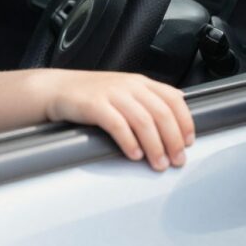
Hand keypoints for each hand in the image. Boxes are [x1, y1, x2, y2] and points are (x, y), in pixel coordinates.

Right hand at [42, 70, 194, 170]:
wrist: (57, 89)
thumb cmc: (91, 94)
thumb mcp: (125, 90)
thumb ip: (149, 98)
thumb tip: (179, 109)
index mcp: (140, 82)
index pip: (173, 99)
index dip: (185, 122)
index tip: (188, 142)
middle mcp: (129, 85)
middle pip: (161, 113)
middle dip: (173, 140)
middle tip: (176, 160)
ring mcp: (111, 93)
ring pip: (143, 120)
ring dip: (155, 146)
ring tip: (158, 163)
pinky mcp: (94, 105)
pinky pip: (117, 125)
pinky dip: (129, 142)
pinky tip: (134, 155)